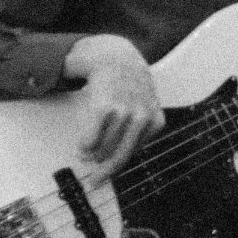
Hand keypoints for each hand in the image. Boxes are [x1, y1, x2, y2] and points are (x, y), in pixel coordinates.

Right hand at [63, 35, 162, 171]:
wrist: (115, 57)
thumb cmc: (127, 87)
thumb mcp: (144, 106)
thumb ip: (137, 131)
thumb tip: (113, 161)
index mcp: (156, 121)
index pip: (135, 153)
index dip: (117, 166)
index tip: (104, 178)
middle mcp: (143, 118)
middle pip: (120, 156)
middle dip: (105, 172)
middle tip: (94, 180)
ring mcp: (124, 113)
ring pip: (104, 149)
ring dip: (92, 157)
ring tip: (85, 156)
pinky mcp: (105, 108)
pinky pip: (91, 140)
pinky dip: (85, 147)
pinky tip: (82, 147)